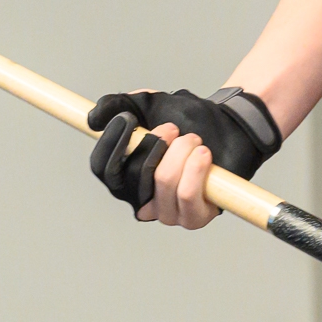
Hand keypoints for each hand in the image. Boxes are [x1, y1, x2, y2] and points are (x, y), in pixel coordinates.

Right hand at [85, 88, 280, 226]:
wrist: (229, 125)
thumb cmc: (187, 118)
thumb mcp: (148, 104)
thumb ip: (116, 106)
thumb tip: (92, 119)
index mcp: (125, 175)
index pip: (103, 169)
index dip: (112, 145)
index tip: (128, 120)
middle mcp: (142, 200)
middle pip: (133, 176)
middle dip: (155, 144)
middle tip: (173, 128)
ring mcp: (168, 212)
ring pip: (163, 182)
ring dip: (182, 151)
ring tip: (195, 140)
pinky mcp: (195, 217)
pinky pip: (187, 196)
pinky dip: (196, 168)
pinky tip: (204, 155)